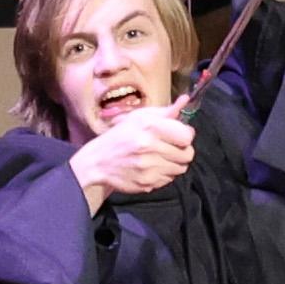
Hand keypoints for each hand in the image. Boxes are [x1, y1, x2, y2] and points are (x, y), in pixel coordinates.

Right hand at [72, 105, 197, 204]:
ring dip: (174, 163)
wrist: (97, 162)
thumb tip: (185, 100)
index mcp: (150, 127)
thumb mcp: (139, 117)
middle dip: (182, 151)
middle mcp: (150, 147)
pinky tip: (152, 168)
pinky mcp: (147, 183)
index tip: (178, 135)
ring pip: (180, 169)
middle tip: (171, 148)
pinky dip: (164, 174)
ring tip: (160, 158)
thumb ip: (165, 112)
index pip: (187, 136)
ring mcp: (149, 168)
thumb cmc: (120, 136)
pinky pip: (169, 180)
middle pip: (187, 154)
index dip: (185, 136)